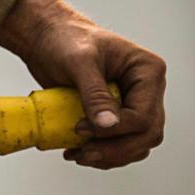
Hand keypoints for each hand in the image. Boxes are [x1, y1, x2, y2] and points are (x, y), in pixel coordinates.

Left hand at [0, 0, 166, 168]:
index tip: (81, 128)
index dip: (116, 129)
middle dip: (116, 149)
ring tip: (79, 155)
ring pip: (137, 144)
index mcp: (148, 72)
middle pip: (147, 135)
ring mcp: (133, 105)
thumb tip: (108, 125)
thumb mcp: (79, 62)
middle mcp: (146, 91)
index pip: (144, 115)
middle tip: (84, 154)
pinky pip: (120, 144)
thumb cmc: (64, 39)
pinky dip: (103, 152)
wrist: (45, 38)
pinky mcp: (116, 116)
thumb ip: (94, 93)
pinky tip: (77, 151)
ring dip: (110, 156)